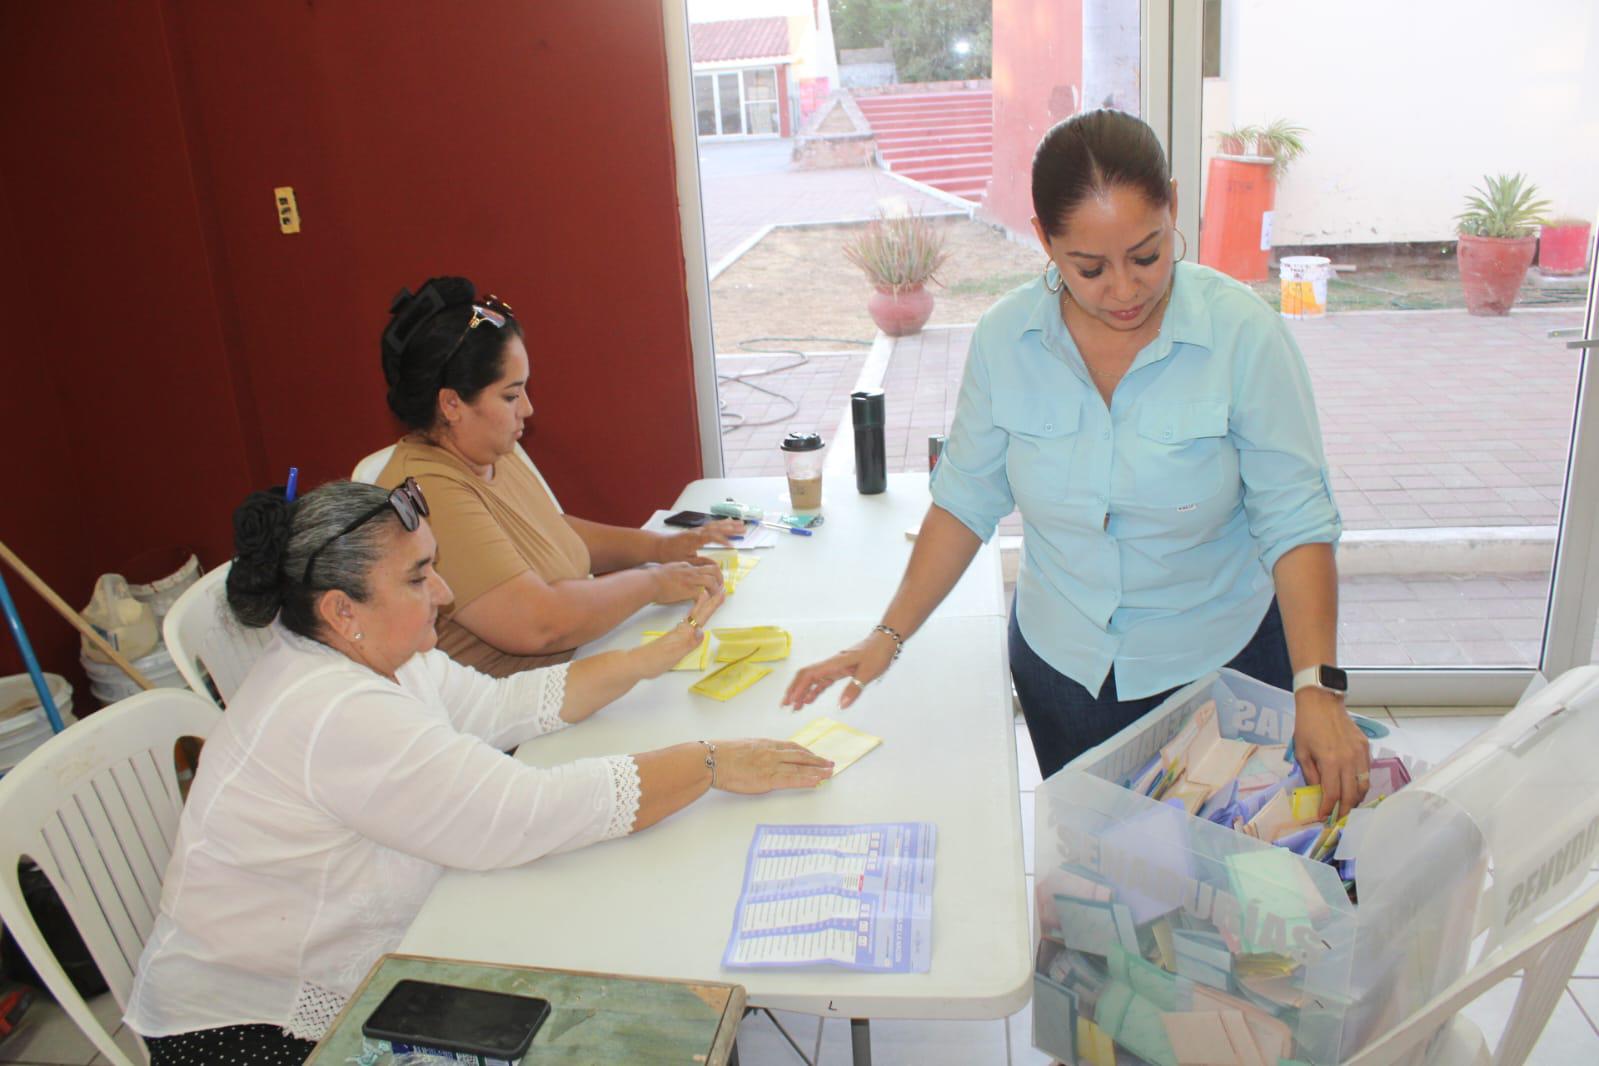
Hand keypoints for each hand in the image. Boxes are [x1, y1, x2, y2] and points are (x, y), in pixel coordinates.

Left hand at [635, 589, 724, 677]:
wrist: (637, 663)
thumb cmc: (655, 660)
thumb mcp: (674, 654)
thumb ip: (688, 643)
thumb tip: (701, 631)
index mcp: (684, 633)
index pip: (701, 616)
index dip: (712, 606)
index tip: (721, 594)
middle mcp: (682, 630)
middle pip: (698, 613)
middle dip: (710, 602)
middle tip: (720, 591)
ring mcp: (677, 633)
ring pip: (693, 615)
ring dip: (702, 606)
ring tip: (708, 596)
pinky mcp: (673, 638)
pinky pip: (688, 622)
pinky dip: (694, 615)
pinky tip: (693, 618)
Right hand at [651, 560, 723, 603]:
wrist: (649, 582)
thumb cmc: (654, 578)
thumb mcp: (669, 568)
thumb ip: (677, 569)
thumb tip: (681, 571)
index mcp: (686, 565)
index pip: (704, 566)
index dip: (711, 574)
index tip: (714, 579)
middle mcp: (691, 571)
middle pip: (713, 569)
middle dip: (720, 578)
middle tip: (720, 587)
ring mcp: (690, 580)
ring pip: (711, 581)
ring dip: (716, 589)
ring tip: (715, 596)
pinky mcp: (688, 590)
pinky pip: (703, 594)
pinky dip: (706, 599)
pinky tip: (705, 603)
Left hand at [655, 520, 745, 562]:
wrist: (659, 546)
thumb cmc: (670, 555)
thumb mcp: (685, 561)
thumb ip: (701, 563)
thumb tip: (716, 566)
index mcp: (694, 539)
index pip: (712, 537)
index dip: (723, 540)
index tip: (733, 545)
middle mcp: (697, 532)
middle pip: (717, 527)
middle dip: (731, 528)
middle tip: (744, 528)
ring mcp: (697, 530)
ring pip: (715, 525)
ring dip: (728, 524)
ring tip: (741, 523)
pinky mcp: (697, 530)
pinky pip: (711, 525)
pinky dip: (721, 524)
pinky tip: (727, 522)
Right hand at [712, 739, 832, 792]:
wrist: (713, 760)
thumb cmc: (722, 754)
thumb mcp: (743, 746)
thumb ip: (756, 750)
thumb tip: (760, 756)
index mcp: (766, 744)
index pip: (791, 747)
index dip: (806, 752)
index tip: (814, 755)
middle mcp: (772, 752)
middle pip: (800, 756)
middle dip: (817, 760)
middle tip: (829, 763)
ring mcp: (771, 765)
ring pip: (800, 767)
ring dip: (817, 770)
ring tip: (829, 773)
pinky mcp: (768, 779)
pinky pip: (792, 779)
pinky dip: (806, 780)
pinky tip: (816, 781)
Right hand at [782, 630, 897, 709]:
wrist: (885, 641)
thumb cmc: (877, 653)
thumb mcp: (868, 672)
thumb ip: (854, 689)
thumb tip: (841, 706)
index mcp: (834, 663)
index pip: (810, 675)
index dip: (798, 687)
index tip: (791, 700)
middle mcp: (830, 664)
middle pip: (806, 676)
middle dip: (794, 690)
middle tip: (786, 705)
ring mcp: (834, 668)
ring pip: (812, 680)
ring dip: (802, 692)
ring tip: (795, 707)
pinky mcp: (839, 671)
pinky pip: (822, 681)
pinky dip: (814, 690)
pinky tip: (809, 700)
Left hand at [1293, 688, 1370, 817]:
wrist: (1322, 702)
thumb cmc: (1307, 726)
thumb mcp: (1301, 752)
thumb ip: (1311, 774)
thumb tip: (1317, 793)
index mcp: (1330, 761)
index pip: (1332, 794)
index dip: (1328, 808)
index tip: (1323, 817)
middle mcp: (1349, 760)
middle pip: (1351, 794)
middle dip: (1345, 810)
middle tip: (1338, 819)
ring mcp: (1360, 754)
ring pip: (1364, 785)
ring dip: (1356, 799)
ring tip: (1347, 806)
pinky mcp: (1366, 748)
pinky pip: (1367, 772)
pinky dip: (1361, 783)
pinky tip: (1353, 787)